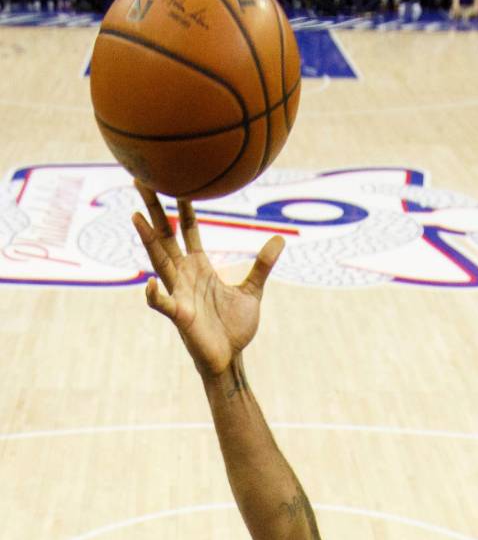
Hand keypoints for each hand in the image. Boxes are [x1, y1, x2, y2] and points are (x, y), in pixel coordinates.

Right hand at [133, 187, 283, 379]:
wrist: (229, 358)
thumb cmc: (234, 327)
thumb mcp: (252, 290)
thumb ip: (262, 265)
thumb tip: (280, 239)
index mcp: (199, 267)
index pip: (187, 230)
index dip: (182, 207)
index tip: (177, 181)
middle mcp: (184, 275)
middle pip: (164, 236)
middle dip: (153, 210)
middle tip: (141, 180)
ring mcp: (179, 293)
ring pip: (159, 261)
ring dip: (147, 240)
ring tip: (136, 216)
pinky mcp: (180, 316)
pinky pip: (163, 304)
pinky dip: (155, 295)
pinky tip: (151, 284)